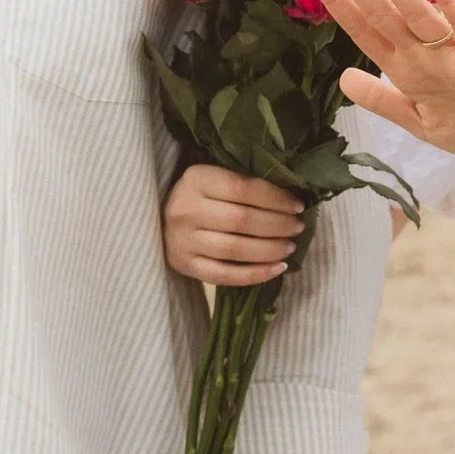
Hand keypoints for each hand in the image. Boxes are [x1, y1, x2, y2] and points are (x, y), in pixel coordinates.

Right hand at [164, 165, 304, 286]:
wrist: (157, 218)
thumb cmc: (198, 195)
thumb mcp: (214, 177)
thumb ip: (244, 183)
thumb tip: (290, 199)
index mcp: (196, 179)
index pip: (243, 188)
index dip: (275, 198)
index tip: (297, 206)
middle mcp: (186, 209)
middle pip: (242, 220)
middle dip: (277, 225)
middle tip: (297, 227)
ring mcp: (183, 240)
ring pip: (235, 249)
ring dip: (270, 250)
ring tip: (289, 247)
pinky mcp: (185, 266)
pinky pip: (225, 275)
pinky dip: (255, 275)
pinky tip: (277, 269)